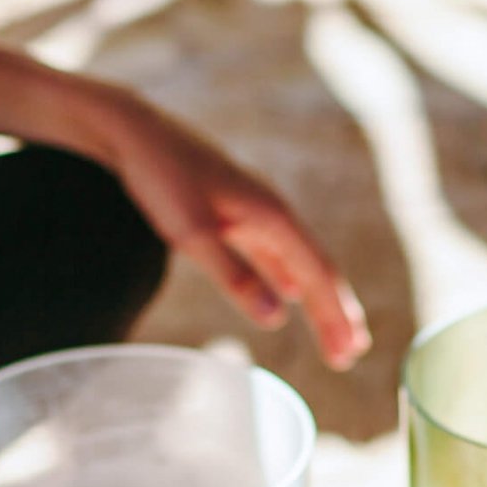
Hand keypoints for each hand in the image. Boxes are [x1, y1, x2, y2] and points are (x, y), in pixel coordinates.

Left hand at [98, 96, 370, 369]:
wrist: (134, 133)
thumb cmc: (161, 181)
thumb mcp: (194, 235)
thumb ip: (235, 276)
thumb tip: (277, 318)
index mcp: (273, 217)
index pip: (317, 276)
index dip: (334, 317)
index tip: (348, 354)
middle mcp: (273, 213)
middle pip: (316, 270)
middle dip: (336, 312)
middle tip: (352, 353)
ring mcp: (256, 212)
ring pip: (298, 262)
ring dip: (317, 298)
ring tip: (335, 329)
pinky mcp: (236, 213)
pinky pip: (276, 254)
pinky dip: (290, 278)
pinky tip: (289, 293)